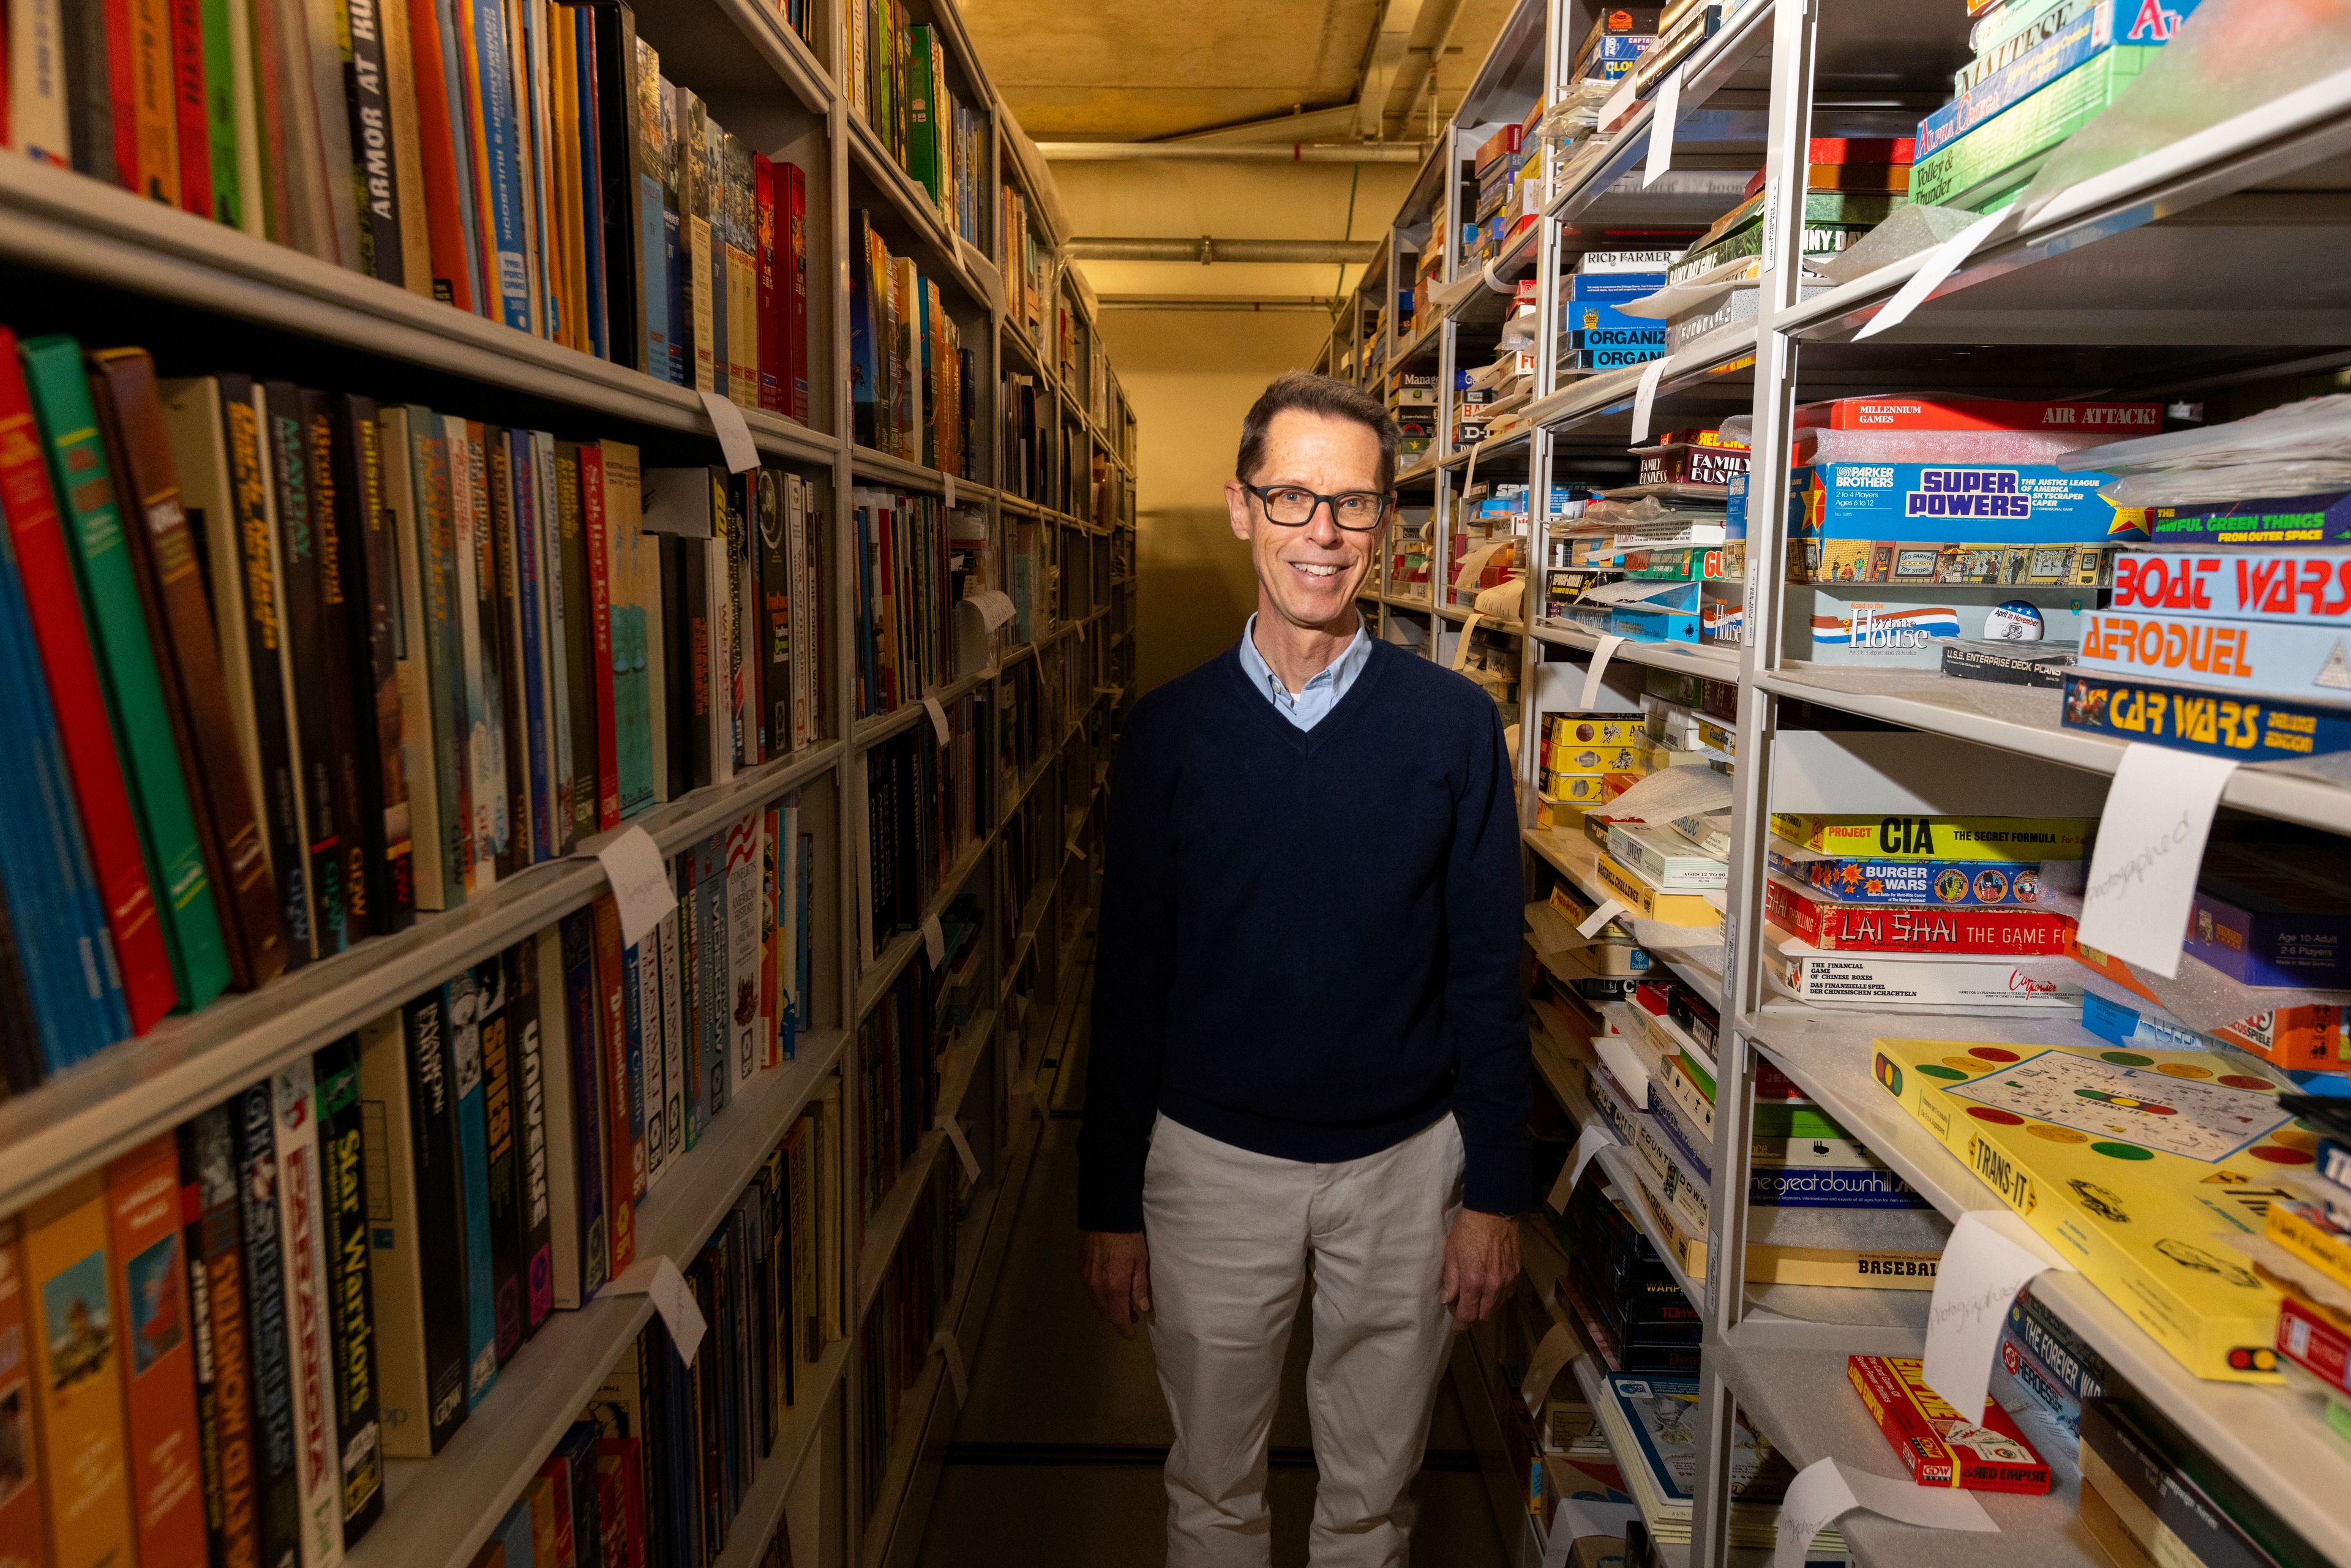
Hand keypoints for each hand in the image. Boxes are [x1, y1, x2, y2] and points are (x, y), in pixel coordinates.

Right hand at [1082, 1229, 1152, 1337]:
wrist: (1106, 1215)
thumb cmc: (1128, 1237)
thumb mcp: (1140, 1261)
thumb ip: (1139, 1286)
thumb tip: (1141, 1308)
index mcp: (1114, 1287)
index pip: (1117, 1317)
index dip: (1124, 1329)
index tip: (1131, 1335)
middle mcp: (1097, 1287)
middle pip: (1105, 1312)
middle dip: (1117, 1318)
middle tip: (1131, 1317)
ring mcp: (1087, 1278)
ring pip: (1096, 1302)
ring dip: (1108, 1308)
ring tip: (1121, 1305)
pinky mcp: (1082, 1269)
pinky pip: (1090, 1291)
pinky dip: (1100, 1297)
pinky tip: (1108, 1292)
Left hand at [1440, 1208, 1518, 1330]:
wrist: (1493, 1211)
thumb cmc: (1467, 1230)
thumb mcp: (1451, 1253)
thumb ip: (1450, 1280)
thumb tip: (1447, 1300)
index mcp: (1473, 1281)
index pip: (1467, 1314)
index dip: (1461, 1325)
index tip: (1456, 1330)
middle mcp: (1492, 1285)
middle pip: (1484, 1314)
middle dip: (1473, 1316)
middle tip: (1464, 1309)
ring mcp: (1507, 1279)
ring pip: (1497, 1306)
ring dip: (1486, 1307)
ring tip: (1477, 1299)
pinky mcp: (1516, 1272)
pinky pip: (1508, 1293)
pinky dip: (1499, 1296)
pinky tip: (1492, 1289)